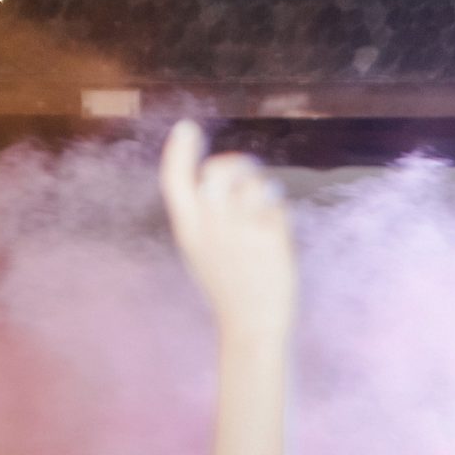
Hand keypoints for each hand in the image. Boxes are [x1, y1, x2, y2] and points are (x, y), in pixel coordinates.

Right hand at [158, 120, 294, 337]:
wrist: (252, 326)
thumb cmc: (228, 287)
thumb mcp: (200, 251)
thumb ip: (202, 215)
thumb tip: (211, 176)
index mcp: (188, 230)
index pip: (175, 180)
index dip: (179, 149)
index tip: (188, 127)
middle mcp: (211, 227)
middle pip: (218, 172)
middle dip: (235, 163)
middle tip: (247, 168)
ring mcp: (241, 232)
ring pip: (252, 184)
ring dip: (263, 185)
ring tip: (267, 201)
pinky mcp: (270, 239)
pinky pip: (276, 205)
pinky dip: (279, 211)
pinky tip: (278, 228)